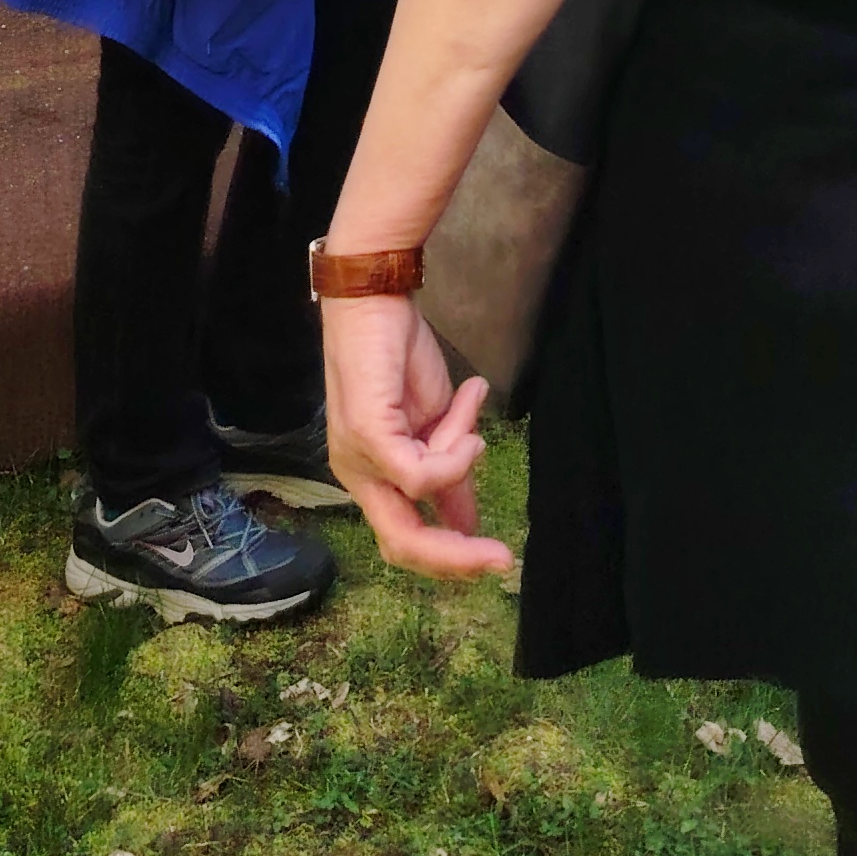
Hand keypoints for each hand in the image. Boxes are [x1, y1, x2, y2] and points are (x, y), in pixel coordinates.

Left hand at [322, 291, 509, 579]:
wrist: (375, 295)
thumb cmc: (398, 352)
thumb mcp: (434, 423)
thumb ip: (447, 474)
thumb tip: (467, 524)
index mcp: (370, 476)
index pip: (403, 539)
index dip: (449, 559)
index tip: (497, 560)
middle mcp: (356, 476)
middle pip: (401, 545)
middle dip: (455, 558)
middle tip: (501, 558)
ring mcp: (356, 458)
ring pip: (413, 513)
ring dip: (460, 466)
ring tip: (467, 407)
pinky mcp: (367, 435)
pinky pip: (418, 474)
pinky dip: (453, 459)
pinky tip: (468, 428)